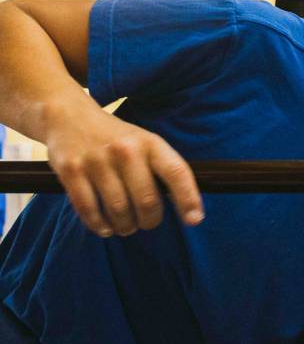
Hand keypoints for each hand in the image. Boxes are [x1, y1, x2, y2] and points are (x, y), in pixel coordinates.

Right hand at [43, 105, 203, 236]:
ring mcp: (97, 161)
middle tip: (147, 223)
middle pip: (147, 200)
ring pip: (119, 210)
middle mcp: (125, 151)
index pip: (177, 172)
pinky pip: (89, 210)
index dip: (189, 199)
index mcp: (150, 143)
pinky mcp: (71, 171)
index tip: (194, 220)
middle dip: (150, 220)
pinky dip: (100, 225)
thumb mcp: (144, 142)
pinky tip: (106, 227)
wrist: (68, 115)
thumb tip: (181, 204)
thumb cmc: (115, 137)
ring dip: (126, 226)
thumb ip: (160, 168)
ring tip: (127, 227)